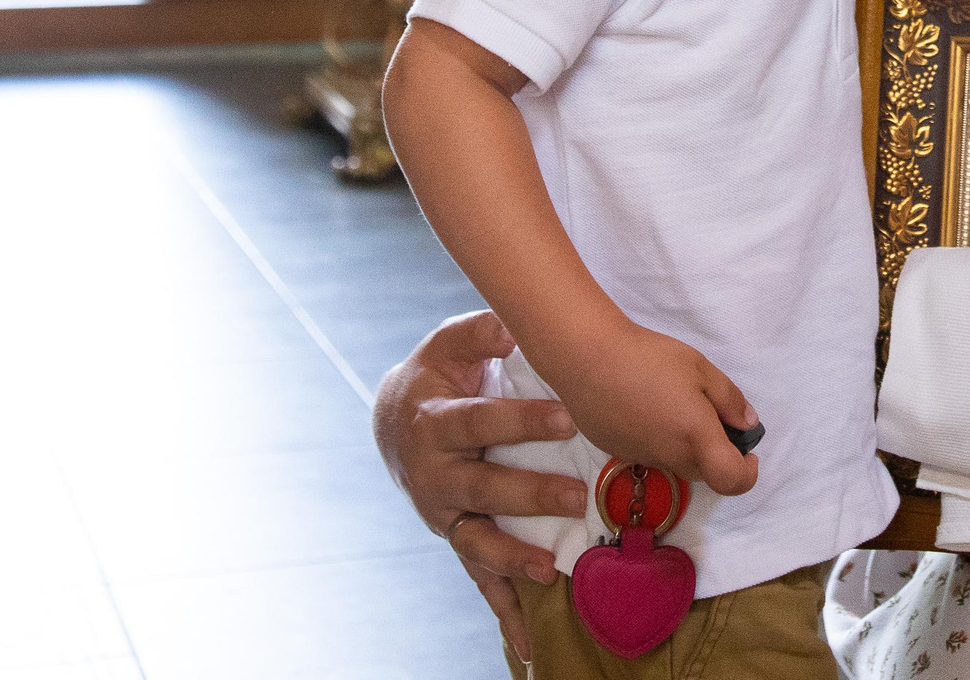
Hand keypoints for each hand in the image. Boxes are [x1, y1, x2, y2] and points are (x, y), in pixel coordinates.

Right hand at [372, 311, 586, 660]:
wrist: (395, 421)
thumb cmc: (437, 377)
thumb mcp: (448, 344)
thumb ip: (479, 333)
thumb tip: (510, 328)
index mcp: (436, 423)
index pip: (481, 422)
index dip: (522, 421)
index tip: (567, 417)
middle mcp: (436, 475)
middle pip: (482, 488)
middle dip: (527, 495)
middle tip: (575, 497)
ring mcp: (445, 514)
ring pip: (476, 542)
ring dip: (513, 559)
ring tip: (550, 569)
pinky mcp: (457, 538)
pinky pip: (480, 578)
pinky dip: (505, 610)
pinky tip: (531, 641)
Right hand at [548, 320, 761, 497]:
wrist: (588, 359)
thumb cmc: (650, 359)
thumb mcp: (700, 368)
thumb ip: (730, 400)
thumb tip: (748, 424)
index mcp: (696, 438)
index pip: (731, 481)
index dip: (747, 474)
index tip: (747, 450)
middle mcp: (670, 458)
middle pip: (704, 472)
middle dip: (715, 452)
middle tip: (708, 413)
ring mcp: (641, 458)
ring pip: (675, 463)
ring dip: (684, 445)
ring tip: (671, 402)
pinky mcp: (618, 452)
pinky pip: (649, 454)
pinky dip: (656, 439)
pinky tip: (643, 406)